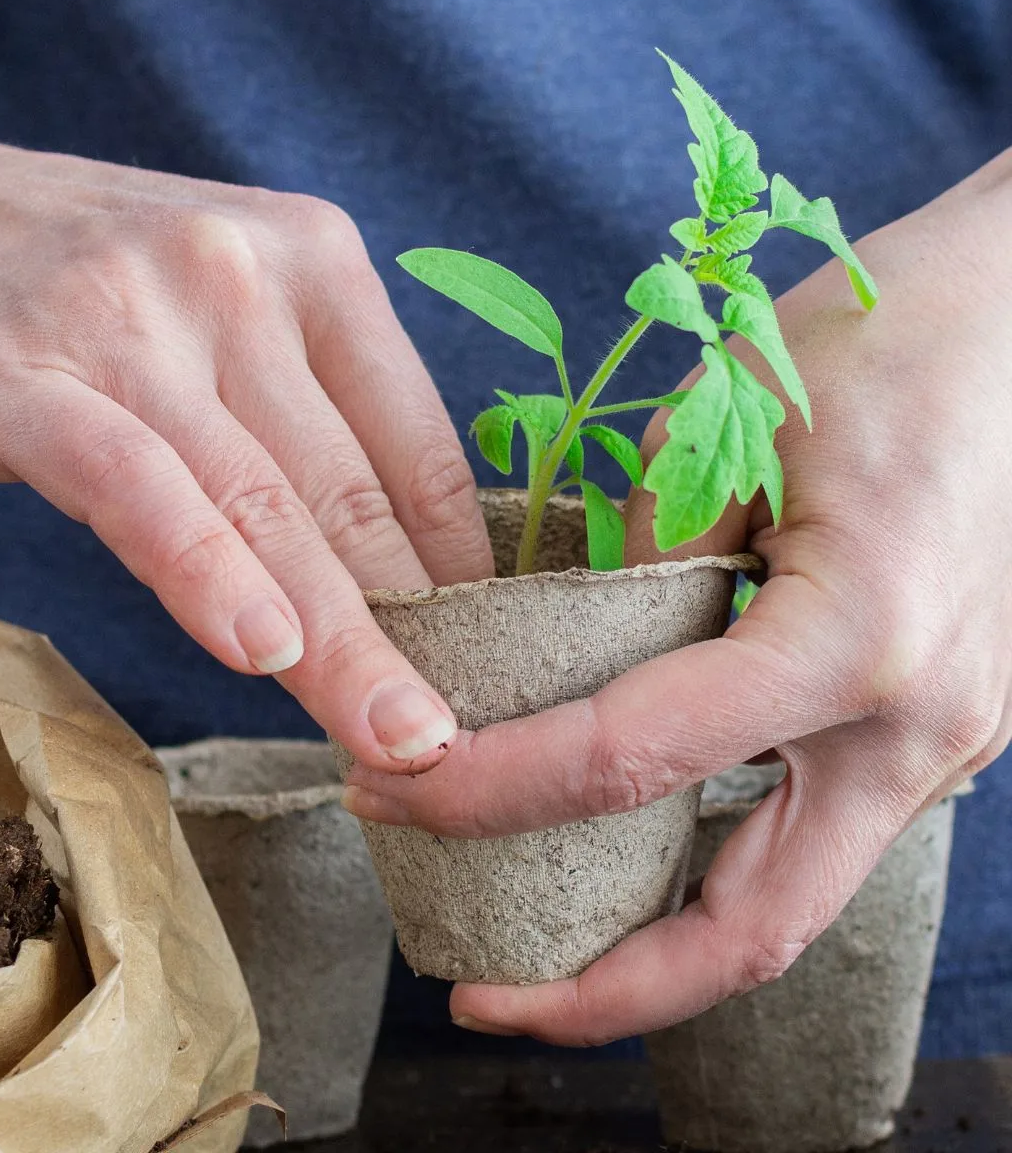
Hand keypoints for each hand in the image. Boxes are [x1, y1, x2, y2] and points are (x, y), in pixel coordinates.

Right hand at [0, 39, 491, 770]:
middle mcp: (243, 276)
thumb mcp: (224, 306)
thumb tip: (395, 549)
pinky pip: (140, 491)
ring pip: (265, 508)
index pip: (421, 447)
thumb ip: (306, 404)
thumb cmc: (73, 280)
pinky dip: (207, 574)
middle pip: (352, 494)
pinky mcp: (31, 378)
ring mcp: (137, 322)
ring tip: (398, 738)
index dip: (461, 574)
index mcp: (316, 261)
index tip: (483, 660)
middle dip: (419, 633)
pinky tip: (262, 653)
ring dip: (343, 644)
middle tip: (464, 736)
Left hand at [343, 148, 1011, 1041]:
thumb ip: (644, 554)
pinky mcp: (938, 725)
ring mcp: (945, 740)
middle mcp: (916, 728)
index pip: (631, 763)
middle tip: (482, 995)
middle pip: (750, 931)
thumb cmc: (896, 341)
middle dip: (604, 990)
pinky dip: (714, 860)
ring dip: (660, 940)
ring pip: (789, 898)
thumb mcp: (731, 424)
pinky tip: (637, 839)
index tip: (391, 794)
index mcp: (857, 641)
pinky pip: (815, 826)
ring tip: (542, 938)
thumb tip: (574, 645)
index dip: (490, 794)